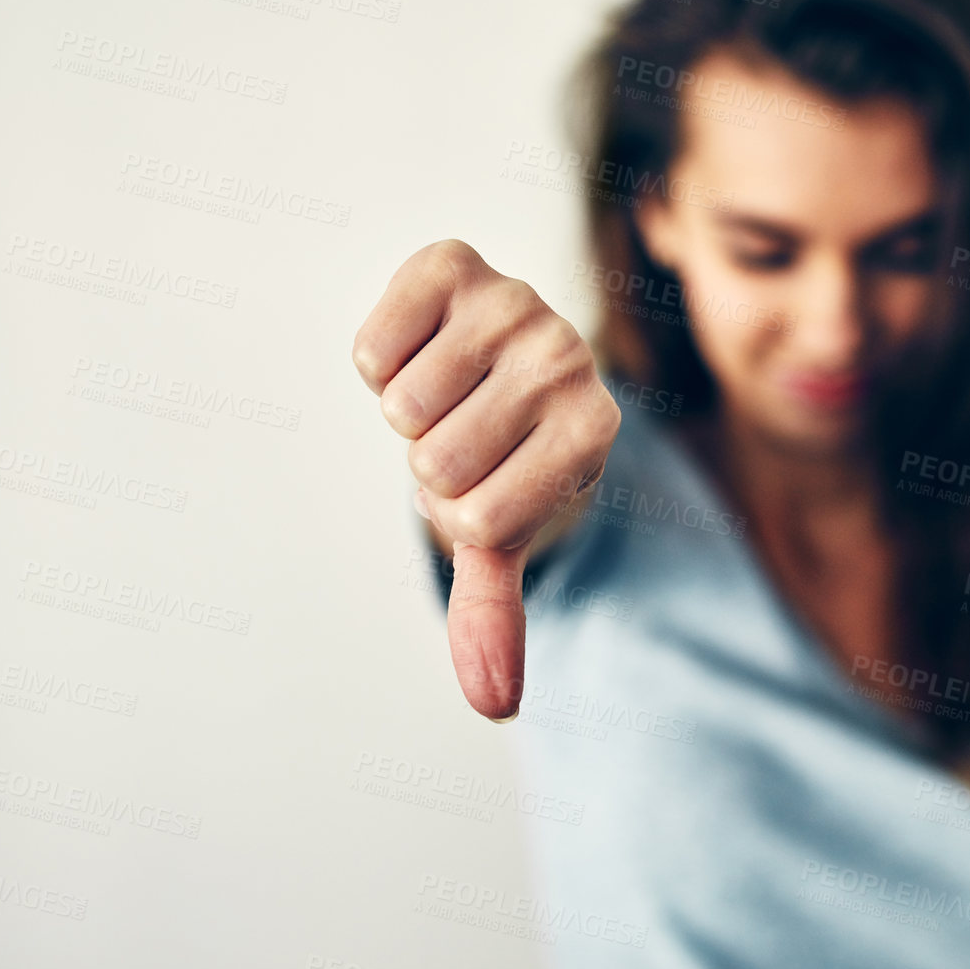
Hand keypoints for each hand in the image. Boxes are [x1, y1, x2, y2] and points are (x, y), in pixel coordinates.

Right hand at [353, 240, 621, 720]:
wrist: (498, 362)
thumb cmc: (504, 458)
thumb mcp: (503, 535)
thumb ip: (495, 616)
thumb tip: (494, 705)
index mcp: (594, 427)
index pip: (481, 521)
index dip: (460, 516)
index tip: (489, 484)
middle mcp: (568, 355)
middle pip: (436, 463)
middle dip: (431, 464)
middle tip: (463, 436)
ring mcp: (516, 302)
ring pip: (404, 406)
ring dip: (406, 414)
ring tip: (446, 395)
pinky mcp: (453, 263)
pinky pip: (374, 347)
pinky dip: (377, 362)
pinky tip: (420, 351)